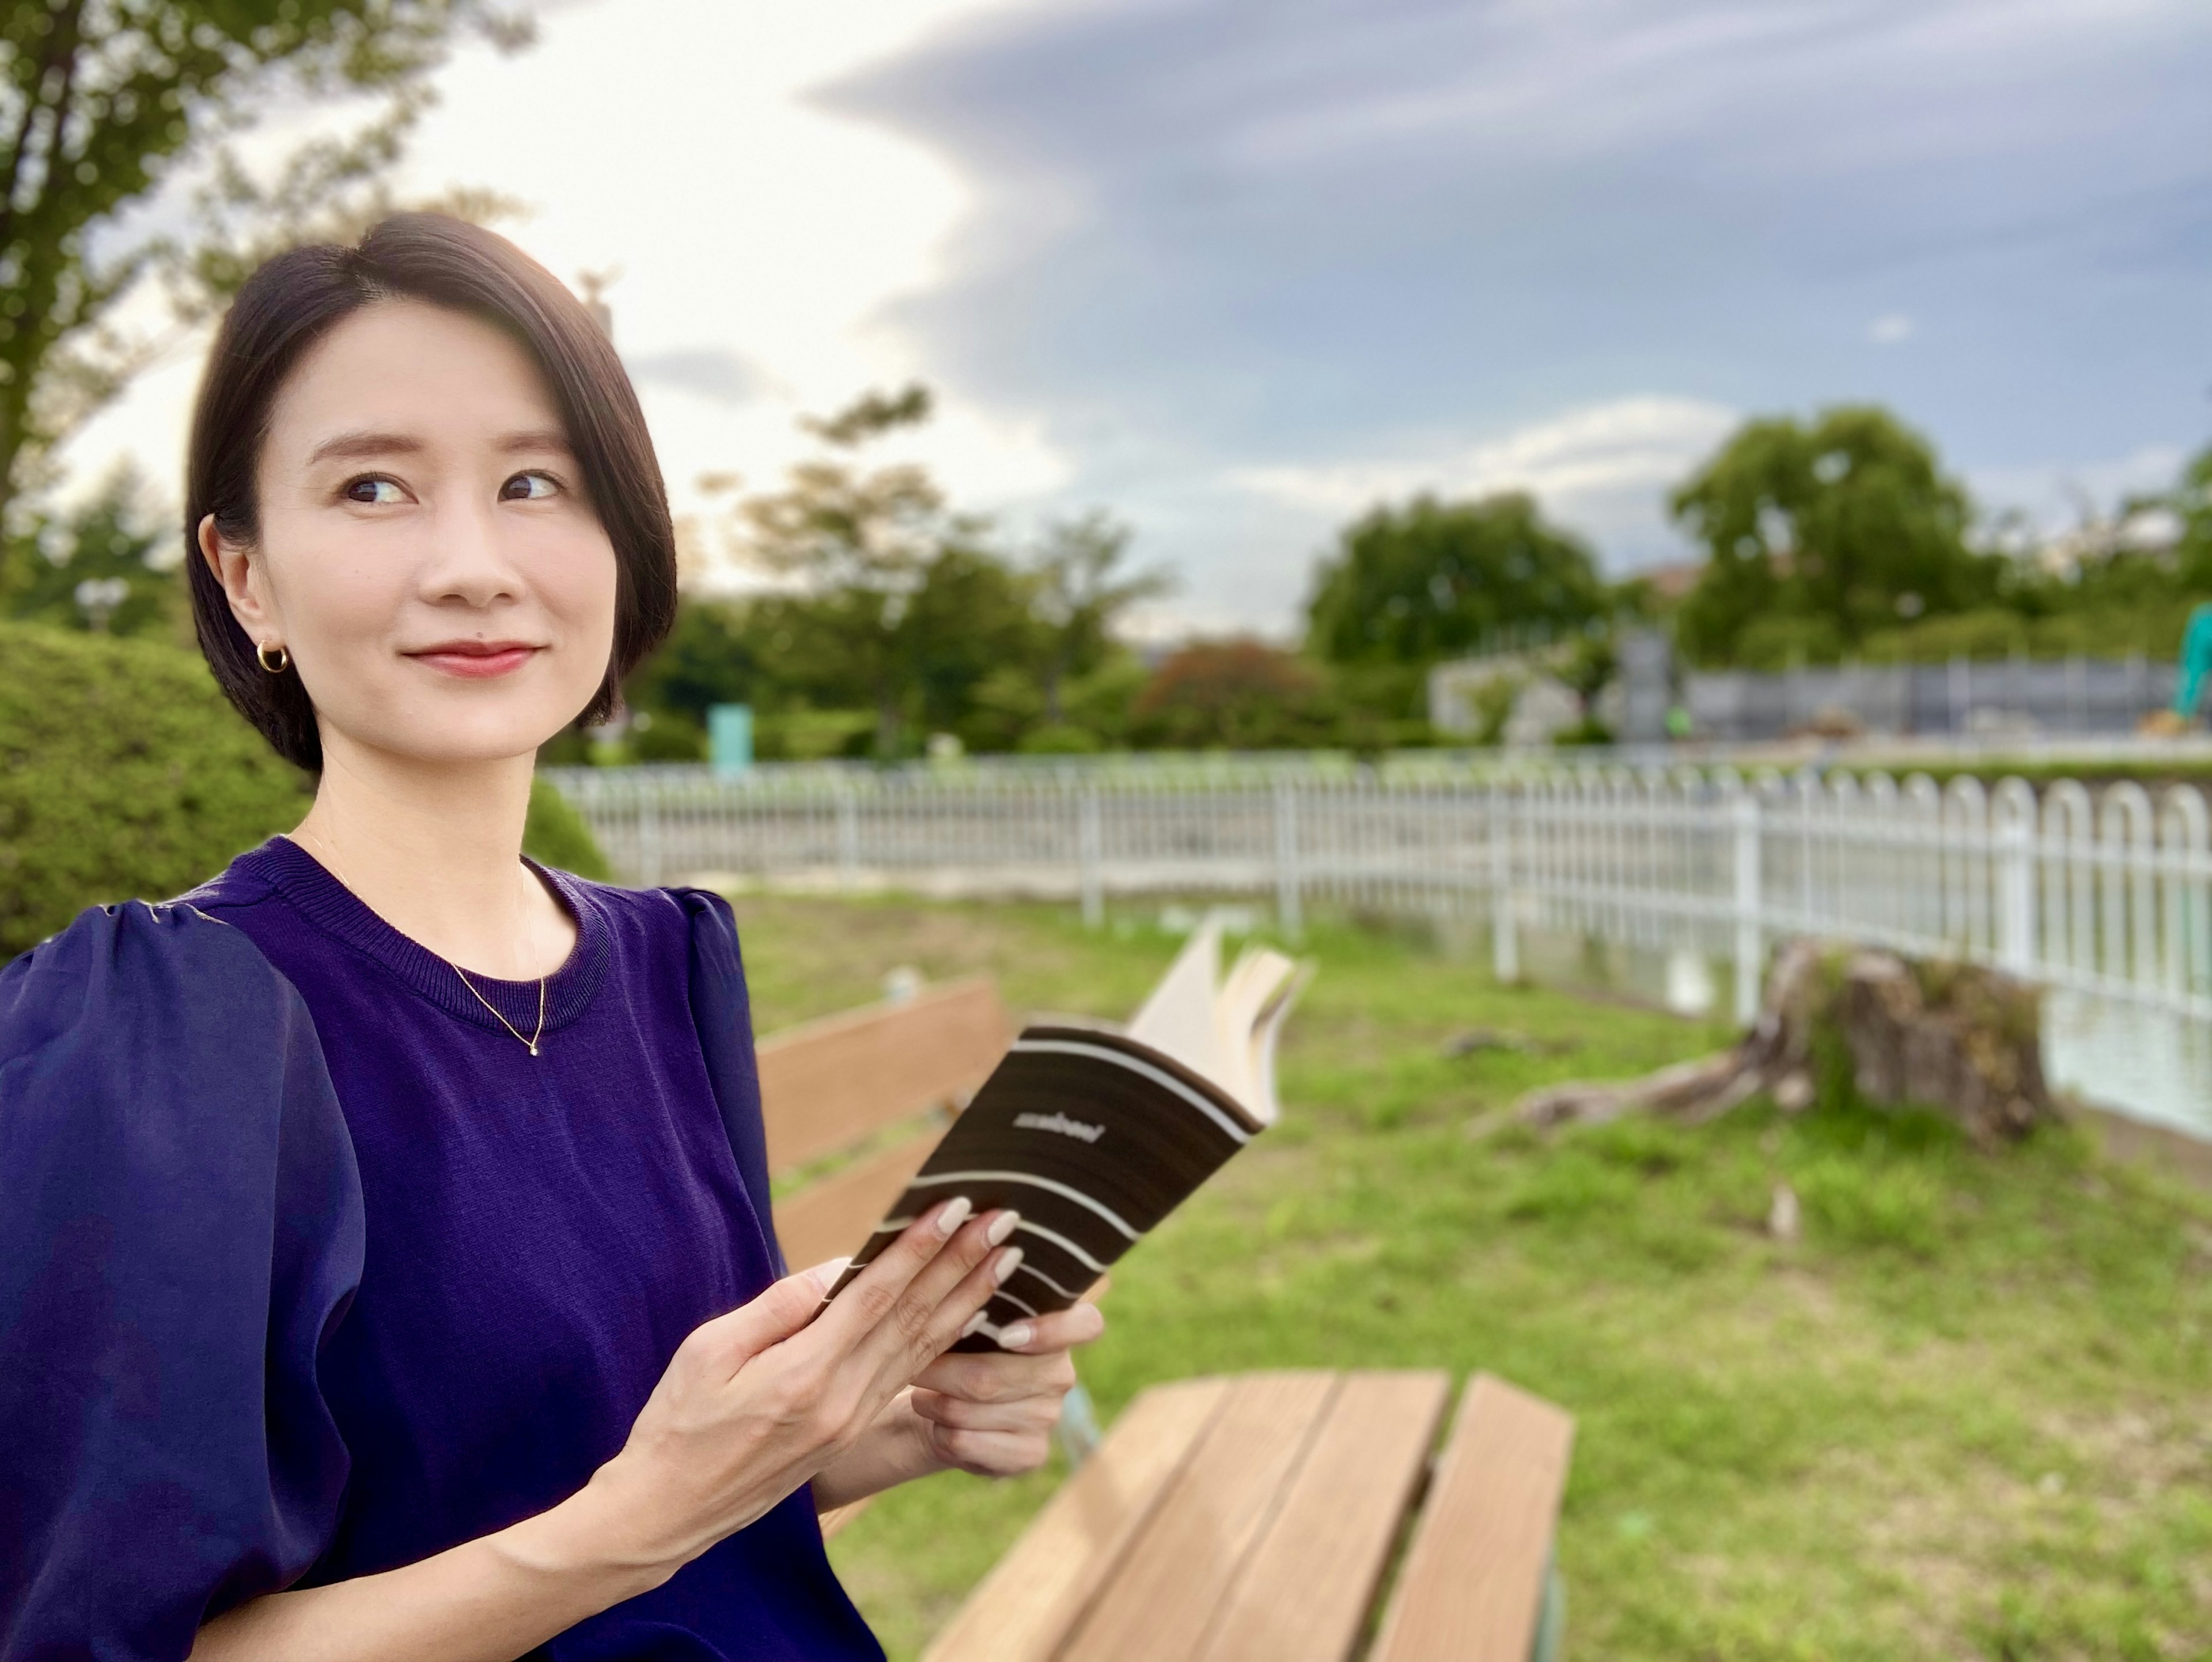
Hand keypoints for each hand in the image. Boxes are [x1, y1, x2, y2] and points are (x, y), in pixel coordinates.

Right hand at [581, 1197, 1021, 1575]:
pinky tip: (968, 1313)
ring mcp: (850, 1421)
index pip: (877, 1297)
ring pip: (922, 1349)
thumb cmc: (677, 1423)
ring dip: (967, 1299)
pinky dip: (944, 1339)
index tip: (954, 1207)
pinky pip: (908, 1375)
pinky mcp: (850, 1432)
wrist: (668, 1513)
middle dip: (962, 1264)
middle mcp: (841, 1401)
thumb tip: (839, 1268)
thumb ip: (778, 1308)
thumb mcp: (709, 1352)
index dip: (919, 1249)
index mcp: (803, 1375)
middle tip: (1003, 1220)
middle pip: (915, 1319)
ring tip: (1005, 1259)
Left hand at [907, 1299, 1107, 1477]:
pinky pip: (970, 1442)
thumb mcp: (973, 1318)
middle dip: (942, 1371)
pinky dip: (941, 1433)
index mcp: (1061, 1330)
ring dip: (934, 1402)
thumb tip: (961, 1261)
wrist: (949, 1410)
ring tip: (919, 1391)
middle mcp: (1061, 1375)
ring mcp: (1049, 1417)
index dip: (1049, 1331)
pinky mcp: (1030, 1453)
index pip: (1085, 1325)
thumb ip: (976, 1295)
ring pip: (974, 1409)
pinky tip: (937, 1424)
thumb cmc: (962, 1349)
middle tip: (912, 1363)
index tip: (1006, 1336)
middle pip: (993, 1376)